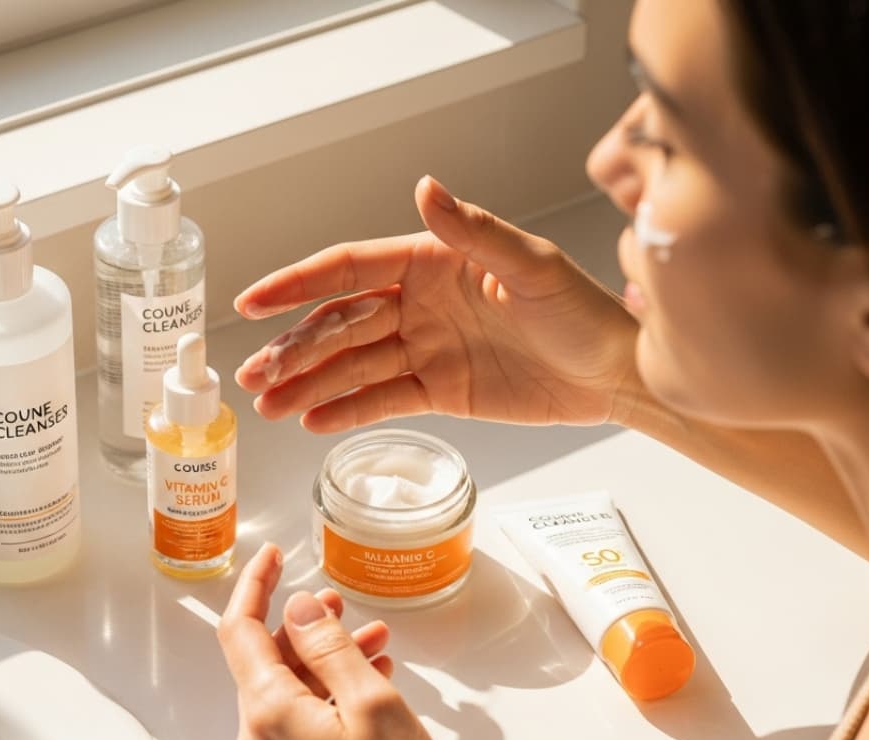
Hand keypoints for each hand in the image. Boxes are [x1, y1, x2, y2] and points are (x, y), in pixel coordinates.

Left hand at [216, 543, 443, 739]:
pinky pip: (300, 722)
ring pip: (289, 691)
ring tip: (374, 643)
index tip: (272, 554)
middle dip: (307, 627)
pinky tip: (370, 682)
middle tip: (344, 606)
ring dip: (326, 660)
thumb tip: (298, 606)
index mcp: (267, 714)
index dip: (255, 585)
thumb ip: (328, 647)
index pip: (239, 630)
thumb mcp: (373, 704)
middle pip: (266, 661)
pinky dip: (329, 694)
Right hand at [234, 175, 639, 431]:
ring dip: (308, 385)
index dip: (297, 284)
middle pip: (340, 325)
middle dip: (293, 349)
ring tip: (268, 407)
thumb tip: (425, 188)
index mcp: (431, 262)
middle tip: (253, 374)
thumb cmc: (584, 312)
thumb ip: (474, 232)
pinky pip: (382, 401)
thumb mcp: (531, 267)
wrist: (615, 376)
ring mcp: (425, 349)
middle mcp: (419, 304)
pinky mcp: (439, 391)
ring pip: (352, 367)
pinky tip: (312, 423)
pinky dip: (347, 412)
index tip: (253, 301)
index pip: (350, 269)